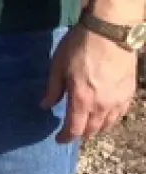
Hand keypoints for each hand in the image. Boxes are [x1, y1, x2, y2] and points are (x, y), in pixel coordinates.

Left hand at [42, 24, 137, 142]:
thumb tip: (44, 106)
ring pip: (107, 125)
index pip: (74, 129)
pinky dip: (110, 120)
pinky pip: (119, 116)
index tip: (59, 139)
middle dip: (80, 134)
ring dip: (96, 129)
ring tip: (87, 126)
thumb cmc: (79, 46)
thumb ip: (53, 89)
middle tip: (72, 132)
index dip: (66, 137)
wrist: (109, 33)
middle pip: (92, 130)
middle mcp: (101, 106)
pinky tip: (105, 116)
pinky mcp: (128, 95)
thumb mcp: (58, 65)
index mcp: (81, 100)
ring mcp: (118, 102)